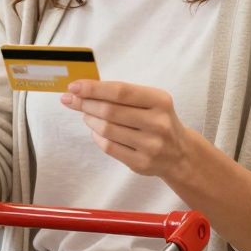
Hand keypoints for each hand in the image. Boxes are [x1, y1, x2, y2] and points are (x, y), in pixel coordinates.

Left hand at [61, 80, 189, 178]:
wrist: (180, 154)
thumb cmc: (157, 120)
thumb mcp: (150, 101)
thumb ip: (122, 94)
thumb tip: (83, 89)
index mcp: (160, 100)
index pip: (120, 91)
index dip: (93, 88)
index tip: (73, 87)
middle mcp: (158, 122)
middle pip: (110, 111)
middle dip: (85, 103)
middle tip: (71, 100)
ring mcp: (151, 145)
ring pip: (107, 129)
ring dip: (89, 119)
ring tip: (85, 114)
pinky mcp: (141, 163)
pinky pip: (109, 147)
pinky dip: (96, 136)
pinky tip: (95, 131)